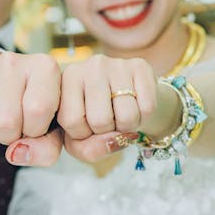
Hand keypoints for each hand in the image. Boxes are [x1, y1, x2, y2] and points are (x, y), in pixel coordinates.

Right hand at [0, 48, 61, 153]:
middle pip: (6, 120)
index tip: (34, 125)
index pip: (38, 111)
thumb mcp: (49, 127)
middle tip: (12, 126)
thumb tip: (16, 153)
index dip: (35, 130)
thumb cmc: (28, 107)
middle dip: (9, 135)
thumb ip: (46, 149)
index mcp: (45, 69)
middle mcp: (14, 62)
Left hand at [57, 55, 177, 163]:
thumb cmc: (98, 119)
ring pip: (126, 116)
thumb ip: (86, 150)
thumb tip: (112, 141)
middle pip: (100, 120)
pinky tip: (137, 107)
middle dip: (108, 132)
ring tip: (122, 116)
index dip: (83, 134)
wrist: (131, 96)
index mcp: (67, 80)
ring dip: (128, 127)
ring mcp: (116, 64)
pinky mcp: (140, 66)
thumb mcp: (81, 138)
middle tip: (109, 122)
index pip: (72, 121)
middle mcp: (90, 66)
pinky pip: (147, 107)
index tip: (88, 127)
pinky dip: (145, 117)